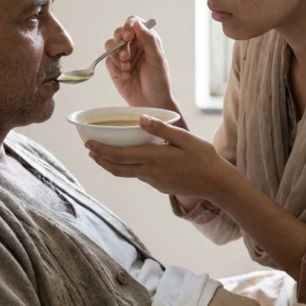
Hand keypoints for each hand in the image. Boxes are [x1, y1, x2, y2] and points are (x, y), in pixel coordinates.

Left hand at [85, 116, 218, 196]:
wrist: (217, 184)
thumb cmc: (204, 157)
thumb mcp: (185, 138)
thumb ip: (161, 129)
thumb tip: (141, 118)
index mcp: (155, 158)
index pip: (120, 155)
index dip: (101, 150)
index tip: (88, 144)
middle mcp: (151, 173)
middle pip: (117, 169)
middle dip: (101, 160)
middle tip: (89, 151)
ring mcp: (155, 182)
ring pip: (128, 173)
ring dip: (114, 164)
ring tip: (105, 153)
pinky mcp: (161, 187)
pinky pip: (141, 176)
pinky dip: (130, 167)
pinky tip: (132, 159)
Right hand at [105, 16, 178, 111]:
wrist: (151, 102)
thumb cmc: (159, 81)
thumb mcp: (157, 59)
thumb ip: (148, 39)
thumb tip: (137, 23)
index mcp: (146, 40)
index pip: (133, 23)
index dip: (128, 26)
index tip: (128, 37)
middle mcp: (134, 45)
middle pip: (118, 33)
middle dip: (120, 44)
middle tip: (126, 57)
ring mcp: (123, 56)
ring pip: (110, 45)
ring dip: (116, 56)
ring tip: (127, 68)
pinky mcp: (114, 68)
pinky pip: (108, 61)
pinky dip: (115, 68)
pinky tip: (125, 76)